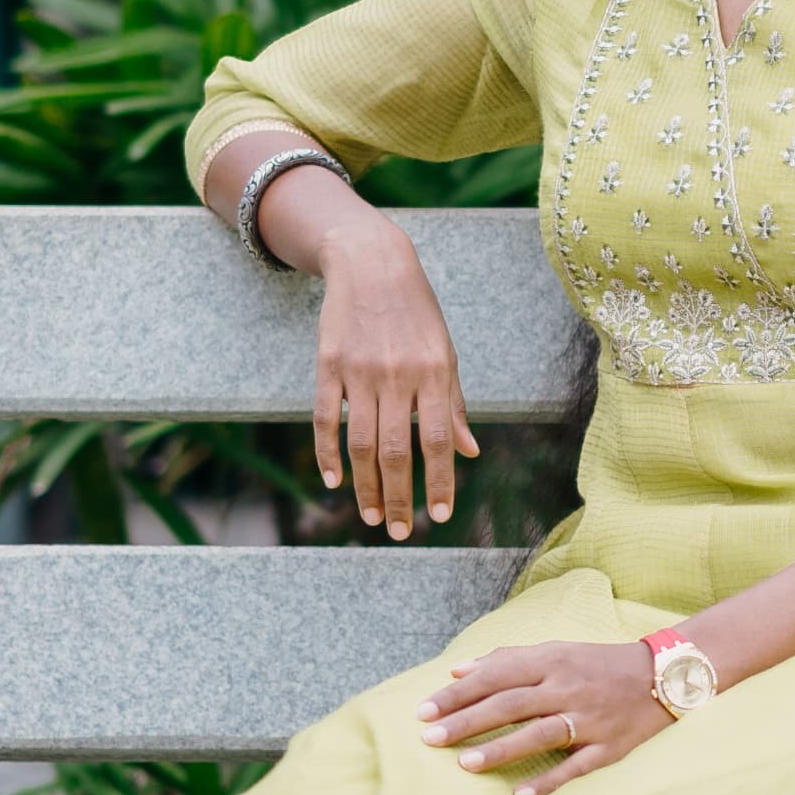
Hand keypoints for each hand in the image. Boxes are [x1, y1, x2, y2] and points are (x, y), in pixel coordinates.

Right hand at [315, 222, 477, 537]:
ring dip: (365, 486)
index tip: (439, 516)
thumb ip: (453, 405)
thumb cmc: (417, 314)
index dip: (439, 481)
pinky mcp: (328, 365)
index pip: (436, 440)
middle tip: (401, 531)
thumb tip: (469, 453)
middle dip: (399, 497)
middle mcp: (398, 375)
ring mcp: (359, 371)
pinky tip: (334, 481)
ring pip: (359, 443)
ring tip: (372, 516)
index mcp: (435, 373)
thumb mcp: (446, 353)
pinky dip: (328, 453)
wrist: (371, 262)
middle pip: (394, 450)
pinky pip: (325, 418)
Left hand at [417, 637, 669, 794]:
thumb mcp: (556, 651)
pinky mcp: (609, 746)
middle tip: (430, 738)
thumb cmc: (598, 664)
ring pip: (539, 734)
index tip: (424, 710)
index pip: (496, 676)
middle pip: (511, 704)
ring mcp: (590, 718)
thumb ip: (507, 659)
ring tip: (464, 763)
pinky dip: (549, 781)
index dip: (458, 693)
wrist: (663, 675)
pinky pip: (576, 767)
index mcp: (553, 660)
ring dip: (501, 749)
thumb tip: (458, 670)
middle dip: (467, 721)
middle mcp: (568, 687)